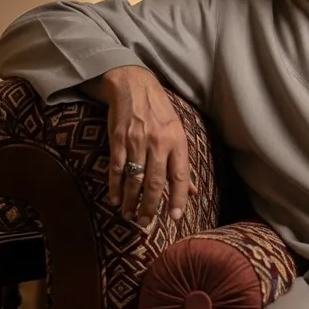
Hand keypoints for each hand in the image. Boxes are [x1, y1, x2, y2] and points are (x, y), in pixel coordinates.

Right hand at [86, 66, 193, 224]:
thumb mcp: (177, 132)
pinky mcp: (118, 140)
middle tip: (145, 222)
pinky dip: (116, 187)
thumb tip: (193, 191)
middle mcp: (158, 143)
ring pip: (135, 179)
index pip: (179, 175)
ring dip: (132, 201)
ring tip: (130, 216)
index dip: (178, 198)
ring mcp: (137, 142)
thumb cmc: (160, 110)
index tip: (175, 217)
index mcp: (177, 141)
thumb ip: (183, 162)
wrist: (134, 86)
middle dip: (150, 206)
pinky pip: (117, 169)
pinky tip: (116, 200)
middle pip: (155, 183)